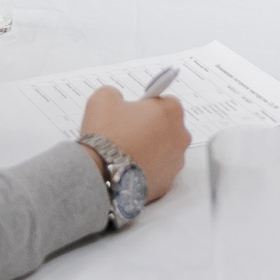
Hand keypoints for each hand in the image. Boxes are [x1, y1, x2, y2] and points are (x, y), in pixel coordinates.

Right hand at [79, 85, 188, 204]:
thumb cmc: (106, 134)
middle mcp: (180, 137)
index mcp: (171, 111)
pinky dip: (146, 171)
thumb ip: (117, 94)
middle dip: (151, 130)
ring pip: (164, 152)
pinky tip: (129, 169)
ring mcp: (176, 163)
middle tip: (128, 134)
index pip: (163, 103)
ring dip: (151, 152)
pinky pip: (158, 173)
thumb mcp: (104, 98)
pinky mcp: (167, 184)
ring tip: (126, 154)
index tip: (133, 114)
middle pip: (167, 128)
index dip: (146, 107)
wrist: (99, 173)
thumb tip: (119, 101)